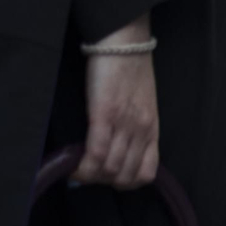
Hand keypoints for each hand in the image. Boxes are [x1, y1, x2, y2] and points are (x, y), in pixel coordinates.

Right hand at [74, 15, 159, 189]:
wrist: (125, 43)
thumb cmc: (131, 72)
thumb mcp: (142, 105)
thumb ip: (133, 128)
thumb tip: (113, 152)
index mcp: (152, 130)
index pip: (146, 174)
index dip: (125, 183)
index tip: (107, 176)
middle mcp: (141, 131)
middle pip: (125, 176)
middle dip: (103, 182)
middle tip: (86, 172)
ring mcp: (124, 123)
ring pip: (111, 169)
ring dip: (90, 175)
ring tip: (76, 168)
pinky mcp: (105, 113)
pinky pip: (98, 151)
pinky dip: (84, 164)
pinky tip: (73, 163)